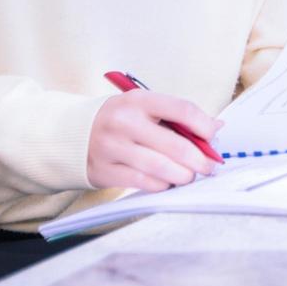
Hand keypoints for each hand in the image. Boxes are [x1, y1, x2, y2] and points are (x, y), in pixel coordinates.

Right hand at [87, 90, 221, 191]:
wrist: (70, 133)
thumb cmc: (119, 119)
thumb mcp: (144, 107)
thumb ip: (177, 116)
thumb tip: (216, 128)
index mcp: (138, 100)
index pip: (182, 110)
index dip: (204, 126)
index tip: (213, 137)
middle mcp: (124, 122)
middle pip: (175, 145)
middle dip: (199, 160)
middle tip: (208, 166)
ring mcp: (112, 147)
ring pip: (160, 167)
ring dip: (183, 176)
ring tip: (189, 176)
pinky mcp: (104, 170)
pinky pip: (143, 182)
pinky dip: (162, 185)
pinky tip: (167, 182)